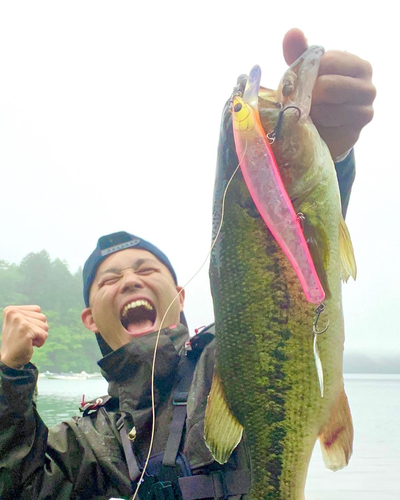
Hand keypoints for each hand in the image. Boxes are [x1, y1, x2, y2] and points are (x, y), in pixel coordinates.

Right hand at [0, 305, 48, 368]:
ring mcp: (19, 320)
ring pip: (45, 325)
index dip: (35, 322)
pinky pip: (44, 335)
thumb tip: (43, 317)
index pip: (37, 310)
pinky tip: (29, 345)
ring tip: (28, 340)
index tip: (24, 330)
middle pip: (43, 317)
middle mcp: (13, 313)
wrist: (9, 360)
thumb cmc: (18, 342)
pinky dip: (40, 342)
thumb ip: (29, 316)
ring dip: (40, 335)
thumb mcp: (20, 324)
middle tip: (26, 337)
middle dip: (39, 329)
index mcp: (11, 310)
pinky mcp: (25, 330)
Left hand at [282, 28, 375, 159]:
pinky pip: (330, 121)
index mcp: (355, 65)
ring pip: (328, 106)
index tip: (303, 83)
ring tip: (313, 114)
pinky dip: (319, 123)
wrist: (318, 132)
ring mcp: (366, 106)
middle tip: (305, 102)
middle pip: (327, 85)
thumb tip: (293, 32)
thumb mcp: (304, 74)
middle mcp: (367, 84)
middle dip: (308, 96)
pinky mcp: (358, 127)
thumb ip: (299, 53)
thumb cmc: (312, 99)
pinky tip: (320, 125)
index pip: (327, 61)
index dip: (308, 74)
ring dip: (312, 111)